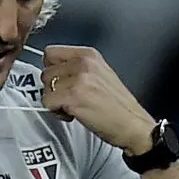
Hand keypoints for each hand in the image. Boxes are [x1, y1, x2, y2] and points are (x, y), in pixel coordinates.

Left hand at [41, 45, 156, 155]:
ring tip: (73, 106)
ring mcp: (78, 79)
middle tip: (70, 98)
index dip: (52, 70)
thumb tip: (54, 70)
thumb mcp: (101, 74)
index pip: (51, 53)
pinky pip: (47, 103)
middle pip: (45, 72)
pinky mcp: (73, 97)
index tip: (60, 82)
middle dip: (53, 88)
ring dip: (55, 101)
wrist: (133, 126)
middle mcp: (83, 63)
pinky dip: (57, 112)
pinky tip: (73, 114)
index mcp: (89, 55)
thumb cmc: (119, 106)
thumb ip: (77, 68)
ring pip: (45, 89)